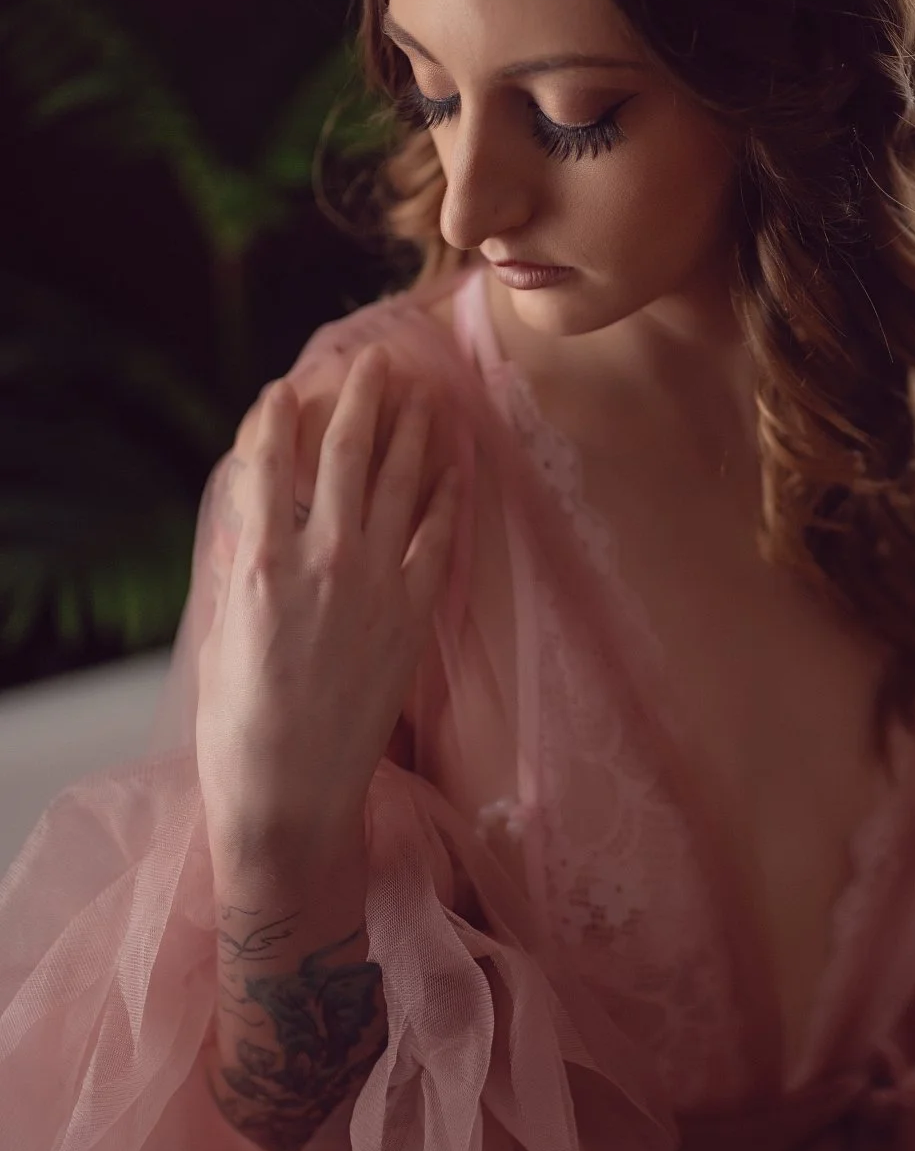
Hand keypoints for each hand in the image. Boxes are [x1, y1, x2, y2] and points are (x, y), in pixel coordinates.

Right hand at [196, 343, 457, 872]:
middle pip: (346, 453)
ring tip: (424, 390)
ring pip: (400, 482)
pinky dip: (449, 491)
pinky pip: (439, 535)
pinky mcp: (414, 614)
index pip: (269, 461)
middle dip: (363, 396)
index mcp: (259, 561)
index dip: (279, 415)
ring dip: (414, 428)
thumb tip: (253, 525)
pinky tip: (458, 460)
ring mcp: (375, 584)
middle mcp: (321, 559)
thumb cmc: (239, 724)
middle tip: (377, 357)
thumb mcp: (221, 634)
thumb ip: (241, 570)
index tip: (288, 385)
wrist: (291, 793)